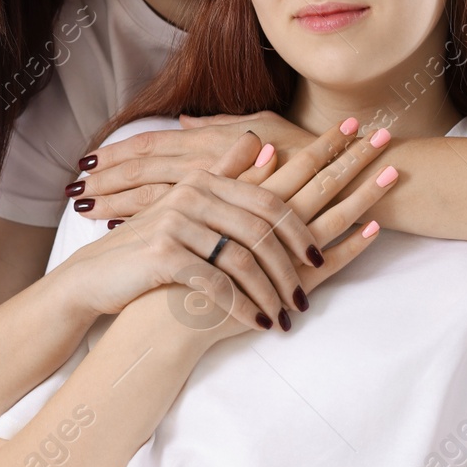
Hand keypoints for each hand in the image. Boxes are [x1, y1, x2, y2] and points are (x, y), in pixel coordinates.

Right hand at [51, 122, 393, 331]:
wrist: (94, 282)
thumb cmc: (146, 250)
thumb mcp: (183, 207)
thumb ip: (223, 174)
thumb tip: (261, 143)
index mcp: (207, 180)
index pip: (279, 180)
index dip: (326, 176)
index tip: (371, 171)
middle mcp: (196, 194)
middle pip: (272, 213)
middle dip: (316, 230)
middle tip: (363, 234)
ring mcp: (179, 222)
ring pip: (249, 255)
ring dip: (276, 288)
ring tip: (294, 313)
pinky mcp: (166, 254)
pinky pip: (220, 283)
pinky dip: (246, 306)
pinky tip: (264, 324)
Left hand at [67, 110, 316, 219]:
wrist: (351, 172)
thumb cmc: (305, 147)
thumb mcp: (258, 127)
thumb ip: (216, 129)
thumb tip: (183, 122)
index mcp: (213, 141)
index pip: (155, 147)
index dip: (121, 154)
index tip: (87, 164)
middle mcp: (212, 160)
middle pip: (147, 168)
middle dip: (108, 179)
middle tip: (72, 190)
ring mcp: (217, 187)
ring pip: (157, 191)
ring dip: (119, 198)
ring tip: (86, 208)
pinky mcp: (229, 218)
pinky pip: (182, 218)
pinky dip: (152, 223)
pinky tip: (127, 229)